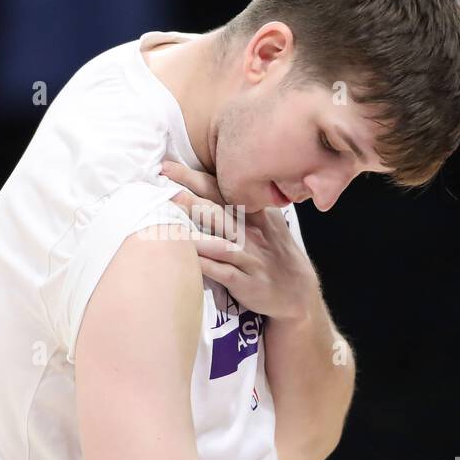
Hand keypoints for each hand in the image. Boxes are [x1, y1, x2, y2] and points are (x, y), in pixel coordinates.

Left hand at [159, 160, 317, 321]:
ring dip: (195, 230)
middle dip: (190, 195)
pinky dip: (205, 265)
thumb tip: (203, 187)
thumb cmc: (272, 254)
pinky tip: (187, 258)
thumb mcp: (264, 223)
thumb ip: (238, 206)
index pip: (221, 190)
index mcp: (254, 214)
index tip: (168, 166)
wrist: (296, 292)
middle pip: (218, 210)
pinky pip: (223, 272)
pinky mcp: (246, 282)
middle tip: (162, 182)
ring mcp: (250, 258)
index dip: (194, 177)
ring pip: (220, 242)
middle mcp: (251, 233)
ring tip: (170, 218)